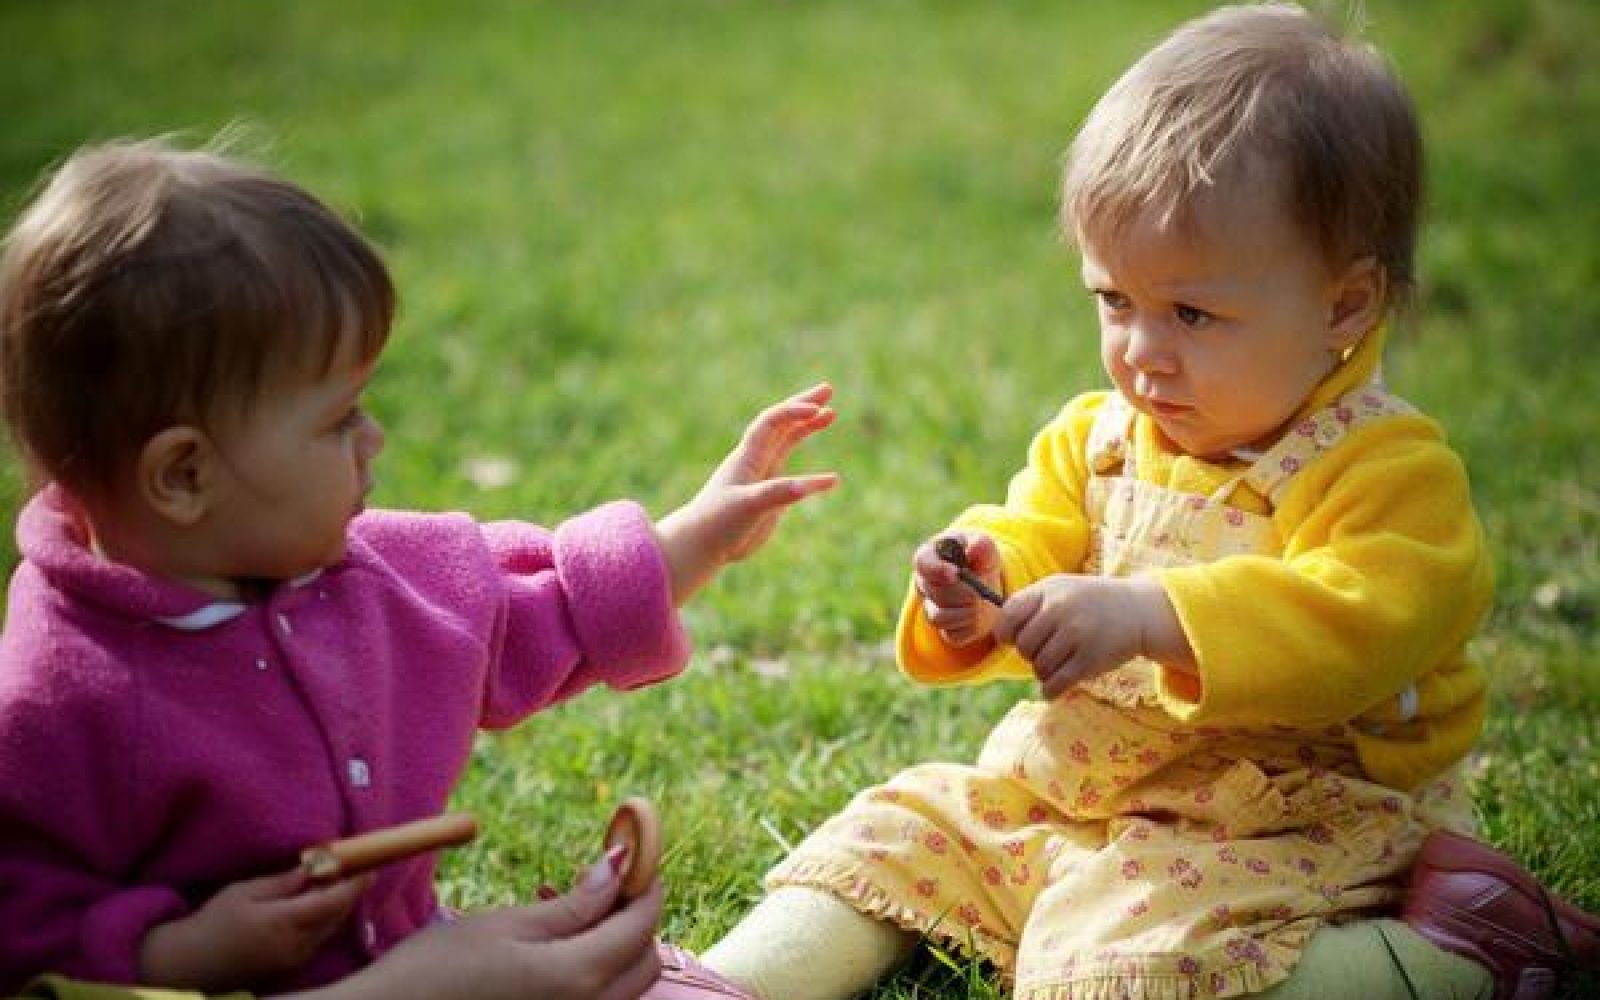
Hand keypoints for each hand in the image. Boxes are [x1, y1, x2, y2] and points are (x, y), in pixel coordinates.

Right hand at [140, 866, 372, 990]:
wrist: (189, 964)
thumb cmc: (213, 922)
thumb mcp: (245, 892)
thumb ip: (283, 883)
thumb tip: (314, 869)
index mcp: (285, 922)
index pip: (332, 901)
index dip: (354, 884)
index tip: (369, 866)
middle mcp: (296, 945)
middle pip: (336, 916)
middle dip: (350, 893)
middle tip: (358, 870)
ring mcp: (294, 960)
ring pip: (329, 930)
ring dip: (338, 907)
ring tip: (340, 884)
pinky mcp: (288, 968)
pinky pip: (317, 940)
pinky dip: (325, 921)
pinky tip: (319, 907)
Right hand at [281, 858, 663, 999]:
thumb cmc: (436, 971)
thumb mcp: (506, 925)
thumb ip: (575, 904)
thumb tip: (621, 867)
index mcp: (577, 977)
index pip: (642, 925)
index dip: (646, 884)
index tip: (634, 854)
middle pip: (644, 961)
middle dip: (635, 917)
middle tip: (599, 880)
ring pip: (625, 986)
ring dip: (612, 945)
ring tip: (564, 908)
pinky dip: (590, 972)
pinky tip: (551, 949)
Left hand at [656, 382, 838, 603]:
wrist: (701, 545)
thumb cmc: (717, 522)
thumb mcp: (748, 507)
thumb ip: (777, 494)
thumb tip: (807, 485)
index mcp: (747, 457)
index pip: (772, 423)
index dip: (794, 412)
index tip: (818, 409)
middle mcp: (756, 461)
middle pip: (782, 424)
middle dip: (804, 405)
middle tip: (828, 390)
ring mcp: (763, 477)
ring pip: (787, 443)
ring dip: (807, 427)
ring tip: (831, 413)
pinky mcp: (770, 497)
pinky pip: (796, 479)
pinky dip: (814, 478)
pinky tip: (833, 480)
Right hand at [912, 531, 1002, 646]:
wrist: (987, 584)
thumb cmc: (980, 559)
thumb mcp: (985, 548)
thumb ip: (981, 545)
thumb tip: (975, 549)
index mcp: (929, 557)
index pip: (922, 563)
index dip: (936, 570)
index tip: (955, 574)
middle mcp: (923, 583)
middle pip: (935, 592)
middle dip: (962, 591)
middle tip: (979, 587)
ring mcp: (930, 607)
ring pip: (940, 617)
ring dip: (967, 610)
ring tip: (981, 600)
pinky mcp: (944, 628)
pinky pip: (952, 634)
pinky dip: (970, 626)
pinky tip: (978, 614)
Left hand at [994, 573, 1191, 697]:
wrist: (1137, 610)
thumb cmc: (1090, 601)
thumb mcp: (1060, 588)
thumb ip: (1030, 603)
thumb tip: (999, 631)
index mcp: (1048, 591)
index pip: (1008, 616)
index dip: (1005, 633)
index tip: (1012, 639)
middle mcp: (1061, 611)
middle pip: (1023, 646)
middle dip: (1029, 653)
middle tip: (1044, 650)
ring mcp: (1076, 635)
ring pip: (1039, 667)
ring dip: (1042, 671)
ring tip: (1055, 664)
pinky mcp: (1090, 660)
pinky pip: (1056, 683)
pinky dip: (1050, 690)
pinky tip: (1052, 688)